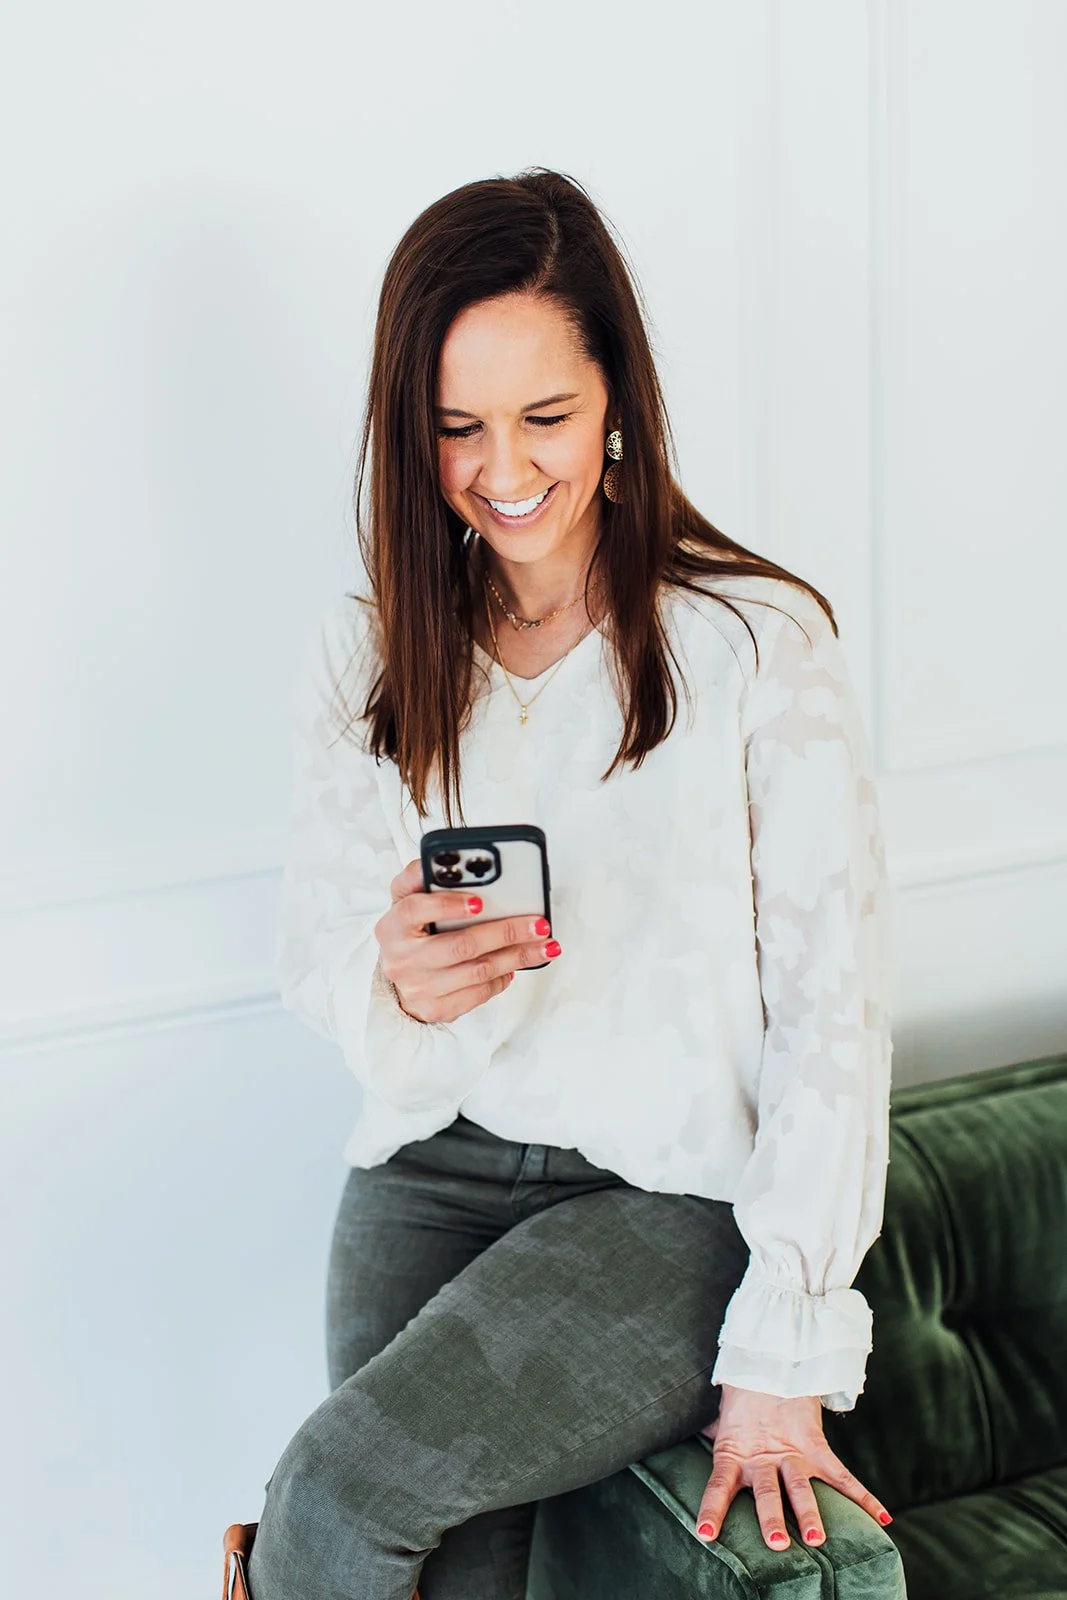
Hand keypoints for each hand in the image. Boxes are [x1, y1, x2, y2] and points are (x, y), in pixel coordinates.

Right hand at [374, 858, 560, 1023]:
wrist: (400, 978)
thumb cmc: (411, 932)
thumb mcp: (407, 900)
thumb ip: (420, 877)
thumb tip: (440, 859)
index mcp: (392, 926)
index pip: (415, 910)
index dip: (448, 904)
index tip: (481, 901)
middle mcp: (402, 959)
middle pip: (460, 945)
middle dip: (505, 933)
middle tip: (537, 924)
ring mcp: (419, 987)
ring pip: (477, 971)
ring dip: (517, 956)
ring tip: (543, 945)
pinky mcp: (435, 1009)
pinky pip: (478, 994)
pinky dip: (502, 979)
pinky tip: (515, 965)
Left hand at [696, 1385, 891, 1550]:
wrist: (770, 1361)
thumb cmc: (740, 1397)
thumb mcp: (720, 1420)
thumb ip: (709, 1436)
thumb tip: (692, 1439)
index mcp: (735, 1453)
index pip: (718, 1485)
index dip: (711, 1509)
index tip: (705, 1533)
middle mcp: (764, 1458)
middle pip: (768, 1492)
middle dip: (772, 1519)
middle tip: (777, 1544)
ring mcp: (792, 1454)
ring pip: (801, 1487)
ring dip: (810, 1512)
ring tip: (817, 1538)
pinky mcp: (816, 1447)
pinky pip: (841, 1475)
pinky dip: (863, 1498)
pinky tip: (882, 1518)